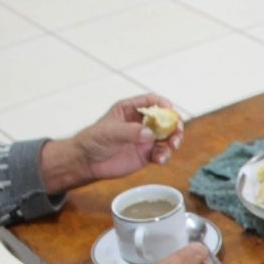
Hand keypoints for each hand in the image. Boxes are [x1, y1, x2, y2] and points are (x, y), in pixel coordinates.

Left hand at [40, 94, 184, 193]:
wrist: (87, 162)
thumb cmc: (93, 140)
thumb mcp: (110, 132)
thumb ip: (130, 132)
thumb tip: (149, 134)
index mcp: (130, 110)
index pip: (151, 102)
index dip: (162, 104)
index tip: (170, 109)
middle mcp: (141, 123)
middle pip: (165, 120)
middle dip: (174, 125)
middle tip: (176, 132)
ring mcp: (145, 139)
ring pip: (167, 137)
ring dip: (173, 141)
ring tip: (172, 146)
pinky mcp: (146, 155)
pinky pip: (161, 154)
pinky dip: (164, 156)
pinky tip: (160, 160)